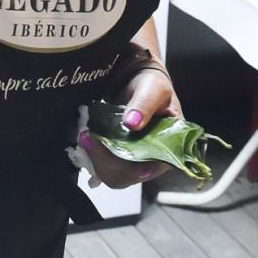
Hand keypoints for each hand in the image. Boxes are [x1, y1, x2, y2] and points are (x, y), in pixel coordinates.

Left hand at [76, 68, 183, 188]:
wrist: (137, 81)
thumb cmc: (152, 85)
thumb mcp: (153, 88)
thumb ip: (144, 104)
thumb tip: (132, 122)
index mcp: (171, 147)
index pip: (152, 168)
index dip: (131, 167)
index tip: (110, 149)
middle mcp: (154, 160)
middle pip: (129, 176)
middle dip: (106, 161)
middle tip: (89, 138)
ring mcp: (135, 161)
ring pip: (114, 175)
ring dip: (96, 160)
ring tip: (86, 137)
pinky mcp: (119, 158)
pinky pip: (104, 168)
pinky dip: (93, 157)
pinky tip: (87, 139)